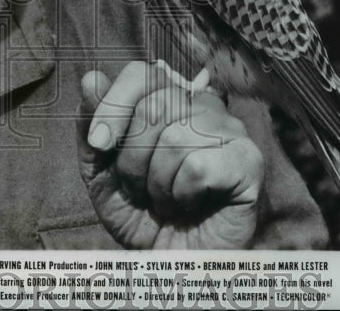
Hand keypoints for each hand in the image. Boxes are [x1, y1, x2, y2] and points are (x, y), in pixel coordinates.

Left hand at [77, 60, 263, 248]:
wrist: (170, 265)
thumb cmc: (140, 214)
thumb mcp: (101, 171)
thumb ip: (92, 125)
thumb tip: (91, 78)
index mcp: (169, 98)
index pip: (141, 73)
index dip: (114, 105)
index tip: (99, 145)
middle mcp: (203, 105)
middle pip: (155, 106)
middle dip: (132, 158)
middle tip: (141, 189)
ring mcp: (231, 130)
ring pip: (176, 137)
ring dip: (158, 182)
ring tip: (166, 200)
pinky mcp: (248, 162)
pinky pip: (199, 166)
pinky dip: (182, 194)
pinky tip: (190, 204)